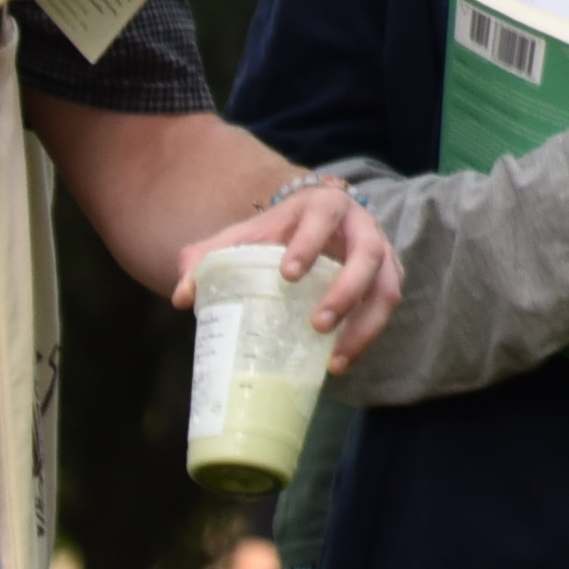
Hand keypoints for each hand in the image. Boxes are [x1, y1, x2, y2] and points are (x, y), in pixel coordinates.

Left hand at [180, 175, 401, 369]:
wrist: (306, 227)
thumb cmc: (271, 235)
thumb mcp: (239, 239)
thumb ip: (206, 261)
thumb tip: (181, 297)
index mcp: (323, 206)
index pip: (323, 216)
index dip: (310, 243)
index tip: (287, 275)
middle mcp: (360, 226)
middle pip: (367, 255)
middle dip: (346, 292)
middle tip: (317, 325)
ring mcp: (380, 252)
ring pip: (387, 287)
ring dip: (364, 325)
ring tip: (335, 361)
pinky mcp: (386, 278)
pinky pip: (384, 308)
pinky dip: (366, 336)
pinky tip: (339, 363)